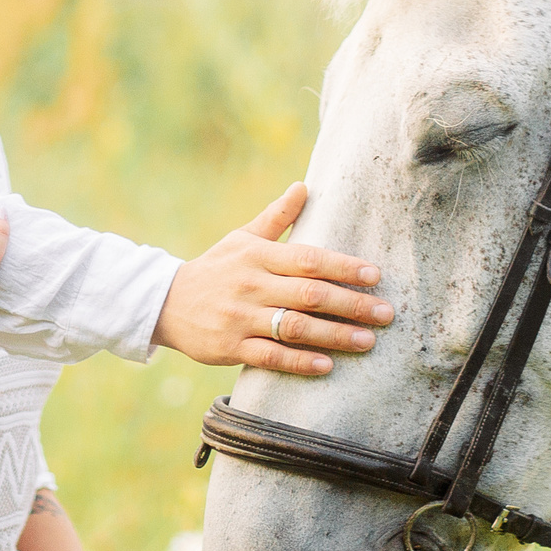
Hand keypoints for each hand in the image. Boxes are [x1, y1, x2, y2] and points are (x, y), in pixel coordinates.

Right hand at [151, 183, 392, 374]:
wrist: (165, 303)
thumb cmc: (215, 268)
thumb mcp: (242, 238)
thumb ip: (277, 217)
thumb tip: (304, 186)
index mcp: (257, 256)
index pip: (308, 259)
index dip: (343, 267)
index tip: (375, 275)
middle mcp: (250, 285)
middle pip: (308, 294)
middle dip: (351, 304)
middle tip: (386, 313)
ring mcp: (240, 317)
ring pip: (293, 327)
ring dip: (334, 335)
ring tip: (368, 341)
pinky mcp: (230, 347)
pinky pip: (270, 356)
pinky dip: (299, 361)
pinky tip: (326, 365)